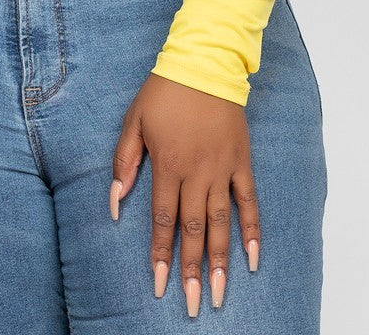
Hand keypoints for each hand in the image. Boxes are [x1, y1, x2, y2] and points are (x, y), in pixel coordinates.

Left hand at [109, 73, 259, 315]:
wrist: (203, 63)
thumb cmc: (164, 91)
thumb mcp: (133, 122)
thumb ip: (124, 163)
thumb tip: (115, 201)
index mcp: (167, 164)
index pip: (162, 220)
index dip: (160, 254)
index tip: (160, 285)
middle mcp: (196, 173)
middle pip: (193, 230)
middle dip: (192, 270)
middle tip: (193, 304)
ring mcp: (222, 169)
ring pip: (221, 223)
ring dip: (220, 260)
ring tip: (219, 292)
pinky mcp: (241, 161)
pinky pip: (248, 201)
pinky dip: (252, 230)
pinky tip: (253, 257)